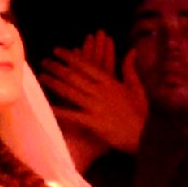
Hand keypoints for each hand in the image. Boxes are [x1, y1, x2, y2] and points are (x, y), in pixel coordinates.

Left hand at [38, 32, 146, 163]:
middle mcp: (100, 91)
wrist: (146, 135)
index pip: (86, 65)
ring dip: (54, 83)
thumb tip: (131, 50)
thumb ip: (130, 68)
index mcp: (110, 82)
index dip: (70, 56)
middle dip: (57, 67)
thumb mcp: (137, 87)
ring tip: (41, 76)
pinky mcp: (92, 122)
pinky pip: (72, 115)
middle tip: (44, 61)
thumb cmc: (142, 113)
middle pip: (74, 76)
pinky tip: (45, 106)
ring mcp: (95, 106)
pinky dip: (59, 111)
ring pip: (70, 91)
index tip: (57, 50)